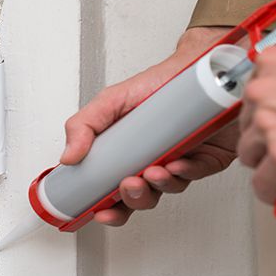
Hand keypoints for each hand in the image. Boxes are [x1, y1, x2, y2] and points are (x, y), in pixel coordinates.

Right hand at [61, 26, 236, 225]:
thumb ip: (85, 126)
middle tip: (128, 186)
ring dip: (159, 186)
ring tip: (152, 173)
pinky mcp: (208, 158)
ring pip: (169, 188)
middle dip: (133, 199)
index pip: (115, 192)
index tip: (99, 211)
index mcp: (129, 156)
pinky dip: (187, 172)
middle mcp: (154, 161)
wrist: (194, 64)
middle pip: (142, 197)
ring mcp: (181, 161)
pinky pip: (197, 173)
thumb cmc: (157, 83)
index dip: (108, 207)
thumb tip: (68, 157)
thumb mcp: (112, 100)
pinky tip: (177, 165)